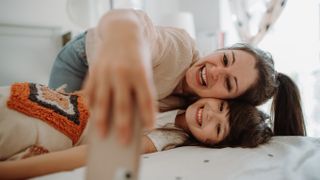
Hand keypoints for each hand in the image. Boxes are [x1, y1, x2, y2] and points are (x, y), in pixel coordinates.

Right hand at [83, 11, 155, 143]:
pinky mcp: (94, 71)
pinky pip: (90, 91)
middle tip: (123, 142)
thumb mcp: (145, 70)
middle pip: (122, 103)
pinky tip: (93, 117)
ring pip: (103, 100)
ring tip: (102, 135)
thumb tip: (133, 118)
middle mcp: (122, 72)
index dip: (148, 113)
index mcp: (140, 72)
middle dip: (123, 125)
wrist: (123, 32)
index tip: (149, 128)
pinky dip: (91, 105)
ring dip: (101, 120)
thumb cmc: (137, 57)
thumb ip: (141, 90)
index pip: (146, 97)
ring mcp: (105, 72)